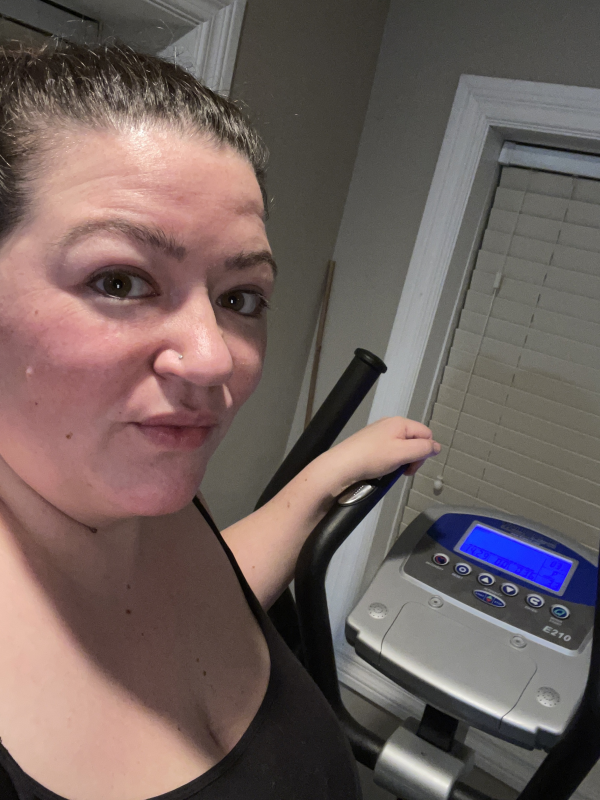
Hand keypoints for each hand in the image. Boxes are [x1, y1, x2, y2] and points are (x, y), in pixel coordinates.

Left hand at [318, 416, 440, 496]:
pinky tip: (381, 469)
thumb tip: (436, 447)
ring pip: (402, 448)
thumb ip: (423, 449)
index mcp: (400, 423)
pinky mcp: (370, 444)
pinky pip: (389, 451)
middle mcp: (390, 425)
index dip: (425, 452)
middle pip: (414, 441)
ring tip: (390, 471)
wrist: (342, 466)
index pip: (426, 434)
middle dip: (413, 458)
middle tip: (402, 471)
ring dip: (401, 461)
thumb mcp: (402, 453)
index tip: (413, 466)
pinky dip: (389, 462)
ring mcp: (379, 434)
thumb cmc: (372, 458)